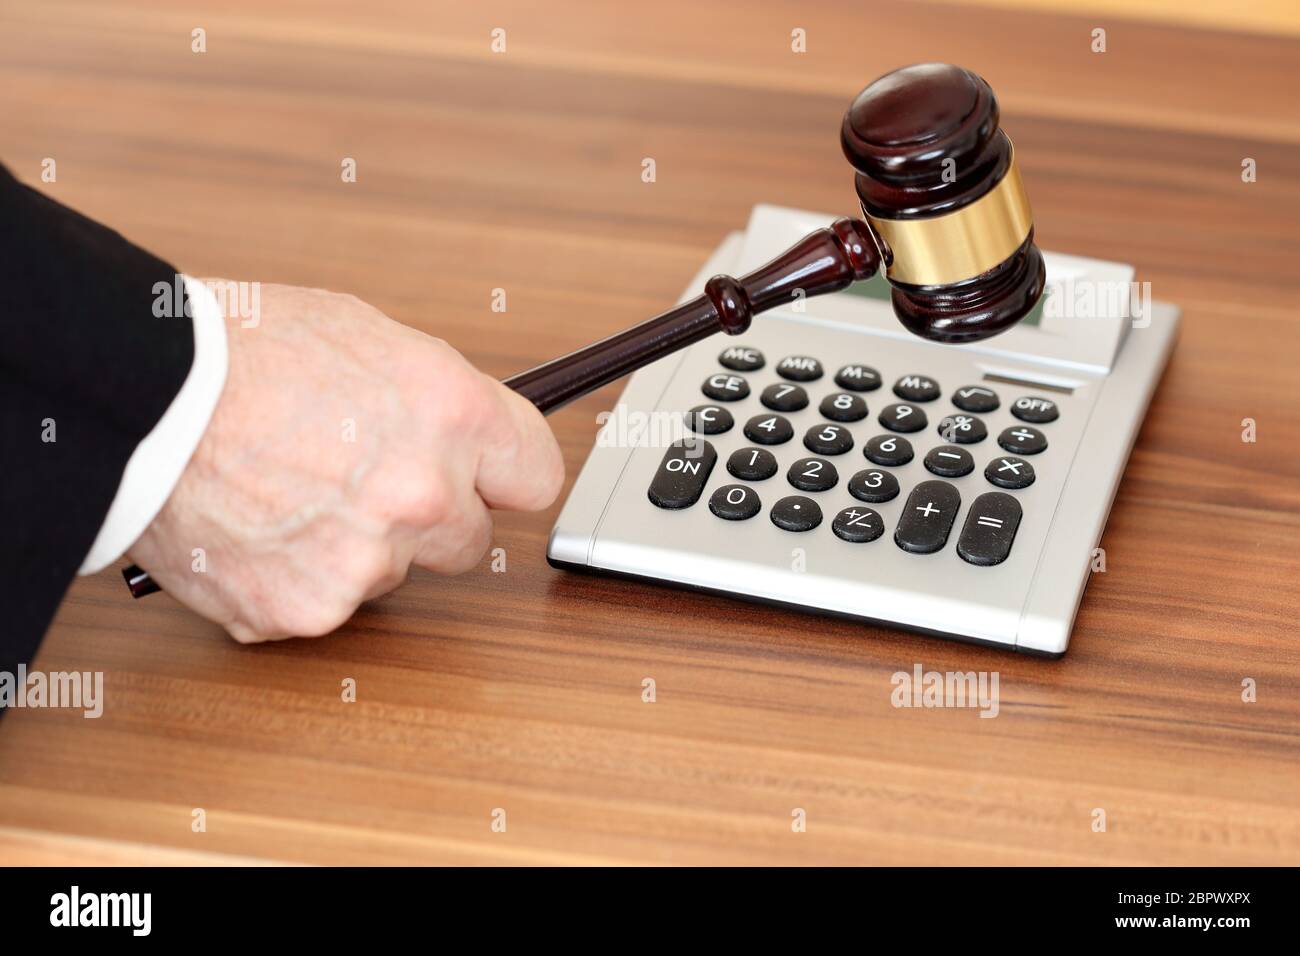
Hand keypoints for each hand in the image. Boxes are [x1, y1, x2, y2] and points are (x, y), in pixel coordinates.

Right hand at [127, 282, 563, 642]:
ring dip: (356, 549)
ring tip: (287, 493)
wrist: (139, 395)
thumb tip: (472, 438)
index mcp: (452, 415)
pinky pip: (324, 606)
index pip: (536, 477)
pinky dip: (294, 580)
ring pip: (392, 575)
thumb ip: (436, 400)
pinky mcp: (306, 609)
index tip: (489, 481)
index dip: (505, 478)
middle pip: (469, 541)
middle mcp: (424, 494)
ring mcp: (367, 560)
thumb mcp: (369, 338)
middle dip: (428, 519)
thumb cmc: (243, 350)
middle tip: (362, 482)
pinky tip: (256, 530)